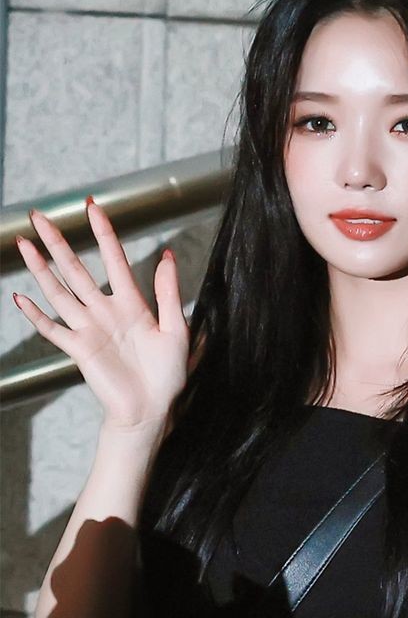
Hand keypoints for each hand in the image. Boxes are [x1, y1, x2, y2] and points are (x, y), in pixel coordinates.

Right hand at [12, 201, 190, 430]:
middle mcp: (105, 311)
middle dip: (57, 242)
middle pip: (75, 269)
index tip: (93, 207)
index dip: (103, 233)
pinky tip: (20, 297)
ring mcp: (88, 329)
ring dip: (40, 268)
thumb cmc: (167, 374)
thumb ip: (169, 293)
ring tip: (24, 244)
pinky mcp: (78, 350)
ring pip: (59, 291)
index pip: (113, 259)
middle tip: (40, 216)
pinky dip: (35, 314)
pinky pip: (52, 329)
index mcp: (131, 303)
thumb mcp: (177, 329)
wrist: (152, 410)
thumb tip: (167, 256)